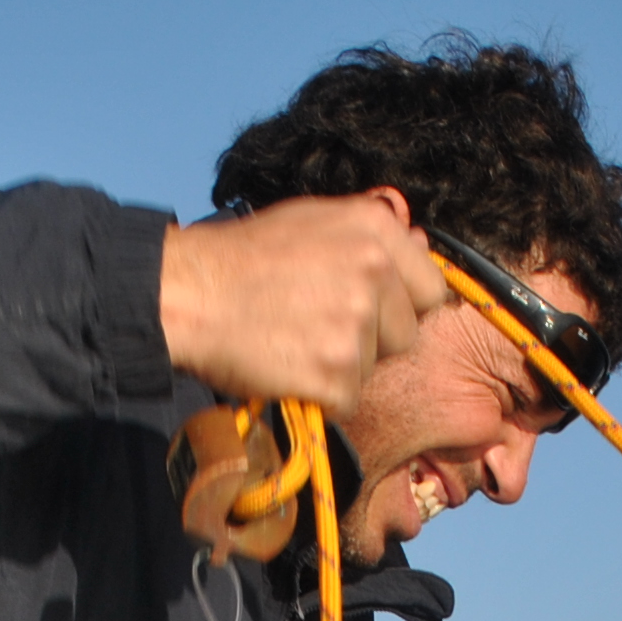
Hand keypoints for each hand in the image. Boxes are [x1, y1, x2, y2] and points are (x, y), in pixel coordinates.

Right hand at [158, 192, 448, 414]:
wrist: (191, 295)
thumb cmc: (245, 258)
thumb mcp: (313, 220)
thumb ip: (371, 233)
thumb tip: (420, 242)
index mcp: (376, 230)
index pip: (430, 288)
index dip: (400, 305)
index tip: (370, 310)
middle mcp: (375, 273)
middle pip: (407, 334)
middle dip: (372, 340)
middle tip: (318, 326)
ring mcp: (356, 325)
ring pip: (375, 369)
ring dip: (341, 367)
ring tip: (295, 341)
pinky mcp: (334, 373)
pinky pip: (347, 400)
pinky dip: (320, 396)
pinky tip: (288, 367)